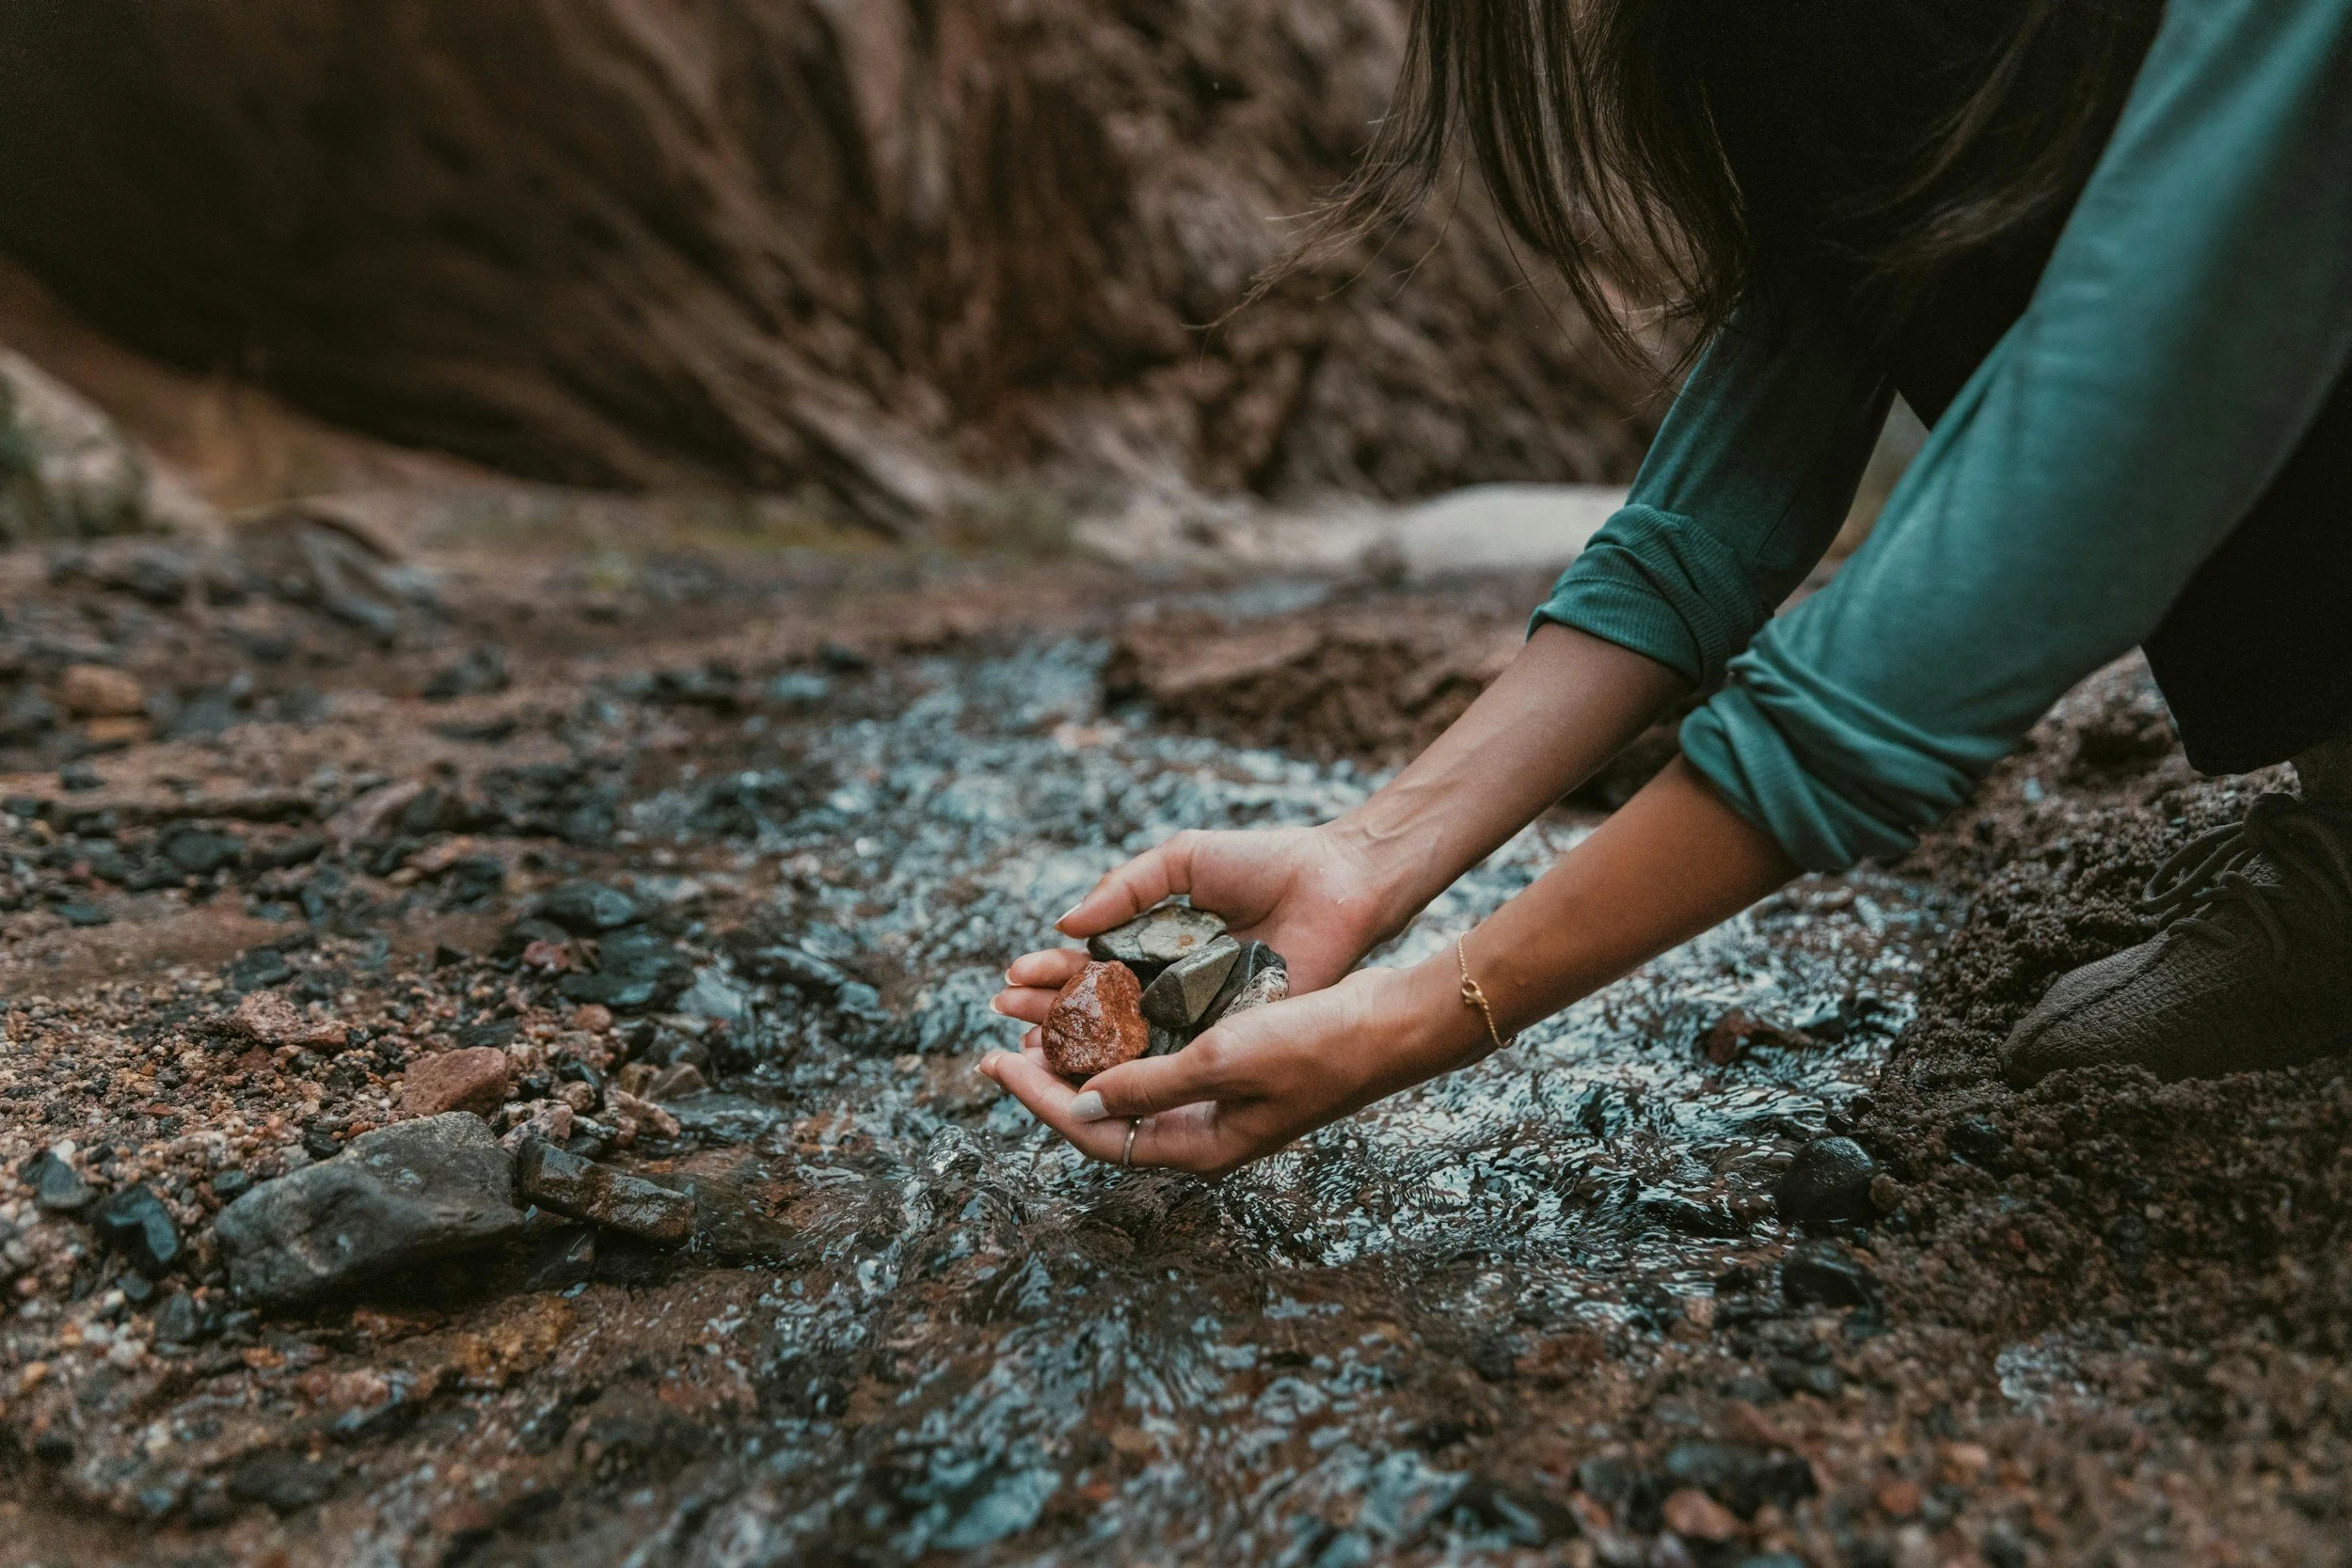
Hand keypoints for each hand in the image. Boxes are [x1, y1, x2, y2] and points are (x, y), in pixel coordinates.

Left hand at [978, 960, 1485, 1177]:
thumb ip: (1153, 1086)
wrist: (1389, 1024)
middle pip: (1105, 1114)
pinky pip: (1157, 1058)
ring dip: (1083, 1056)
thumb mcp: (1225, 1060)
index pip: (1096, 1133)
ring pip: (1129, 1084)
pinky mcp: (1231, 1066)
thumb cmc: (1315, 1044)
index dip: (1039, 1100)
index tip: (994, 1064)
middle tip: (1001, 1044)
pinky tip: (1101, 1008)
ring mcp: (1218, 1101)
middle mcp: (1202, 1130)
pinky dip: (1122, 1036)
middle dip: (1051, 1080)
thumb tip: (1087, 1102)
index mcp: (1200, 1146)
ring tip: (1039, 1025)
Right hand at [993, 825, 1402, 1032]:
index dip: (1049, 975)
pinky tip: (1094, 1070)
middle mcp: (1173, 984)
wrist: (1339, 882)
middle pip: (1098, 1009)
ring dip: (1076, 1047)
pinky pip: (1176, 1055)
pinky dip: (1134, 1066)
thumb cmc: (1267, 862)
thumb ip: (1125, 888)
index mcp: (1158, 943)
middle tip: (1005, 1021)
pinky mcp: (1230, 1033)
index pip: (1090, 966)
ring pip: (1127, 1040)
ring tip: (1029, 1048)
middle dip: (1048, 1014)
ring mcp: (1199, 1013)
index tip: (1010, 980)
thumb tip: (1065, 924)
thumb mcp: (1183, 861)